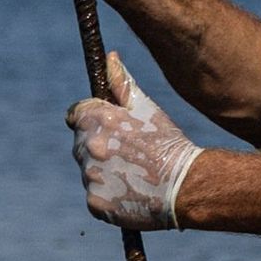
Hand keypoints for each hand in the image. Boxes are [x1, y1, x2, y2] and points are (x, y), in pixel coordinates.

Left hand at [68, 52, 202, 228]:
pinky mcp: (95, 203)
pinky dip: (108, 195)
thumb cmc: (168, 142)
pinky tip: (130, 191)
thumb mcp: (146, 107)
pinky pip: (94, 195)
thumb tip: (110, 57)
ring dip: (103, 171)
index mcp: (97, 120)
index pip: (75, 115)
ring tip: (133, 173)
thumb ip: (122, 83)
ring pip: (88, 171)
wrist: (186, 185)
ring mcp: (90, 177)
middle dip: (99, 145)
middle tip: (129, 153)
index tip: (108, 128)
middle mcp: (89, 147)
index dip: (90, 119)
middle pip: (81, 143)